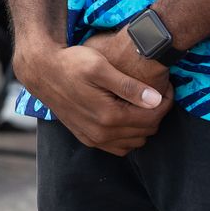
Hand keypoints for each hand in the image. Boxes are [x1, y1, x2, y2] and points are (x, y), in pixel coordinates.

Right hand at [14, 39, 171, 155]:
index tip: (167, 87)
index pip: (152, 117)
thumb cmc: (71, 63)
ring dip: (144, 126)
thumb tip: (155, 99)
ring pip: (135, 142)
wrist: (42, 71)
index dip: (166, 102)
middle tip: (158, 93)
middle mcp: (102, 133)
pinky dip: (129, 136)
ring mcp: (93, 138)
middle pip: (146, 131)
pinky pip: (118, 147)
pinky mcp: (86, 138)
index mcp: (108, 115)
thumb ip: (129, 85)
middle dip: (158, 113)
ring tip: (143, 104)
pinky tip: (127, 117)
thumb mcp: (100, 66)